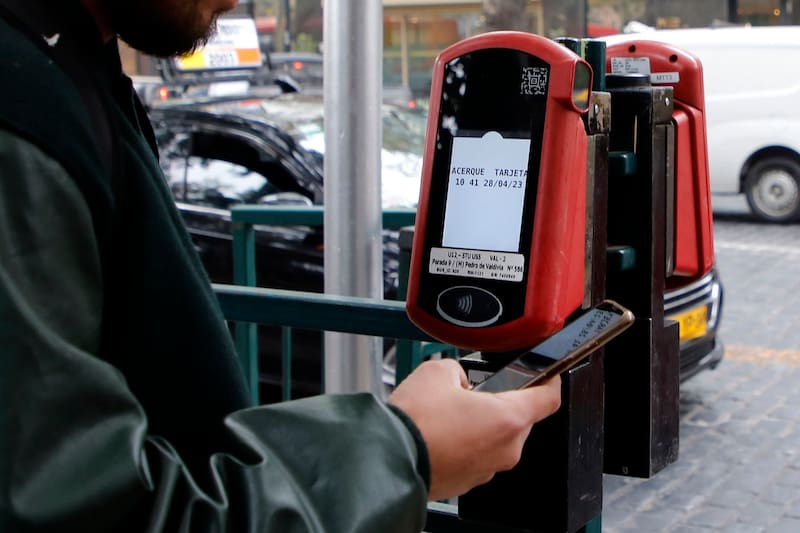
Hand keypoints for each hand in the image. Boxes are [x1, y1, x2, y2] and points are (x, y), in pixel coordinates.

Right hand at [388, 358, 560, 500]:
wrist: (388, 458)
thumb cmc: (416, 421)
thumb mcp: (438, 371)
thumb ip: (459, 369)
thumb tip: (458, 379)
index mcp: (508, 419)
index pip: (548, 398)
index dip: (548, 380)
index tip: (545, 374)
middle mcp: (505, 449)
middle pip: (519, 418)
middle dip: (500, 401)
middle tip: (473, 390)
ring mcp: (488, 469)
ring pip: (496, 438)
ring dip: (480, 423)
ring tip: (449, 412)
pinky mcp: (468, 482)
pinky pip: (477, 455)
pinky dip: (465, 442)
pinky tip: (441, 432)